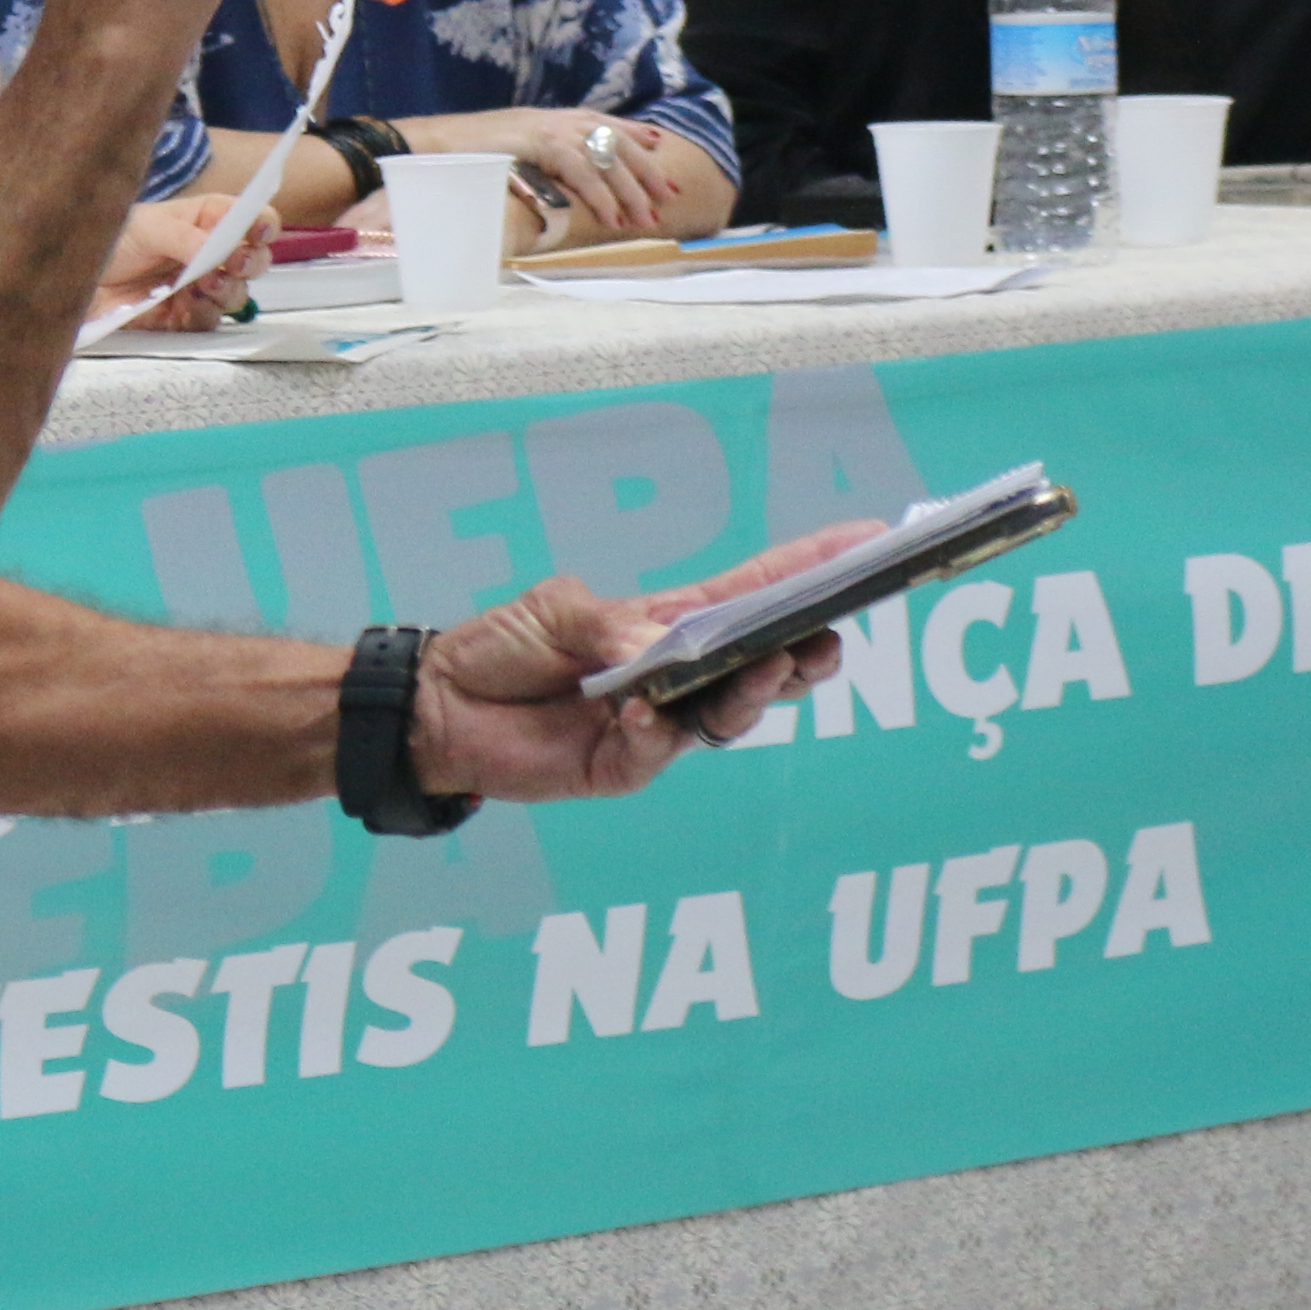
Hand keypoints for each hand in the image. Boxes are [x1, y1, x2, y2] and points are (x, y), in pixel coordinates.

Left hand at [90, 193, 259, 329]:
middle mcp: (209, 253)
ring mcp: (198, 286)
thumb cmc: (109, 239)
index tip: (258, 233)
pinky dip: (199, 316)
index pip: (251, 219)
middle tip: (229, 264)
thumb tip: (216, 252)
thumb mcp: (147, 228)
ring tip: (198, 285)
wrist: (70, 277)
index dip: (263, 224)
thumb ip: (186, 238)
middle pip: (253, 261)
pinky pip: (207, 322)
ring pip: (236, 295)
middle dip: (248, 264)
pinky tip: (180, 306)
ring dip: (225, 291)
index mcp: (206, 219)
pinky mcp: (182, 316)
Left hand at [409, 519, 881, 798]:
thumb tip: (661, 644)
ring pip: (729, 715)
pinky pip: (658, 753)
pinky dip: (657, 733)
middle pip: (765, 663)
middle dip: (805, 650)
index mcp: (670, 622)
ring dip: (751, 693)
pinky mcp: (625, 767)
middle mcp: (678, 674)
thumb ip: (609, 624)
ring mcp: (660, 724)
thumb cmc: (503, 646)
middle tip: (827, 637)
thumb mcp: (555, 611)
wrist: (440, 707)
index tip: (870, 542)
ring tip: (764, 667)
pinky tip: (644, 716)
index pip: (755, 593)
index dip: (812, 570)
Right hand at [417, 107, 680, 247]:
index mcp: (552, 118)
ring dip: (630, 191)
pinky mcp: (540, 143)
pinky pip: (582, 172)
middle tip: (669, 196)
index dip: (634, 134)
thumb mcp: (513, 151)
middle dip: (646, 170)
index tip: (658, 145)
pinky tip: (613, 218)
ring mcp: (550, 128)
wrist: (432, 144)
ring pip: (606, 159)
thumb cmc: (466, 155)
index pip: (604, 122)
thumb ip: (540, 159)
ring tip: (646, 219)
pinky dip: (600, 197)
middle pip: (616, 142)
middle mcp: (557, 119)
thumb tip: (559, 181)